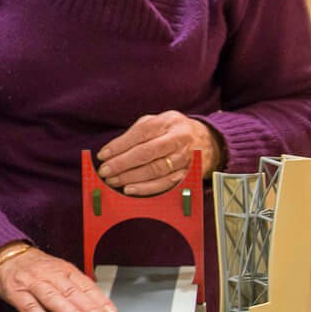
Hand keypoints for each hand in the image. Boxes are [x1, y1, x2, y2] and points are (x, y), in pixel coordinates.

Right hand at [0, 245, 116, 311]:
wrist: (7, 257)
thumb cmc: (35, 268)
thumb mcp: (58, 271)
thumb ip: (75, 288)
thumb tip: (95, 307)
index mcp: (62, 269)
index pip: (84, 284)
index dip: (98, 298)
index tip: (109, 311)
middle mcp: (48, 274)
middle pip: (69, 290)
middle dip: (86, 305)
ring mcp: (32, 283)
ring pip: (52, 297)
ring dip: (68, 310)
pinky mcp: (16, 293)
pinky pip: (30, 306)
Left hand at [96, 111, 221, 195]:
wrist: (207, 140)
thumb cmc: (172, 130)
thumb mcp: (157, 122)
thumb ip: (136, 132)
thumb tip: (111, 150)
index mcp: (169, 122)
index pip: (141, 133)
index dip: (119, 145)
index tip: (103, 155)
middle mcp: (179, 139)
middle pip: (147, 153)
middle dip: (122, 163)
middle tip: (105, 171)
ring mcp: (185, 157)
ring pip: (155, 170)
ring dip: (131, 177)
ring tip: (113, 181)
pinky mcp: (188, 174)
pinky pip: (165, 184)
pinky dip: (146, 188)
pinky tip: (130, 189)